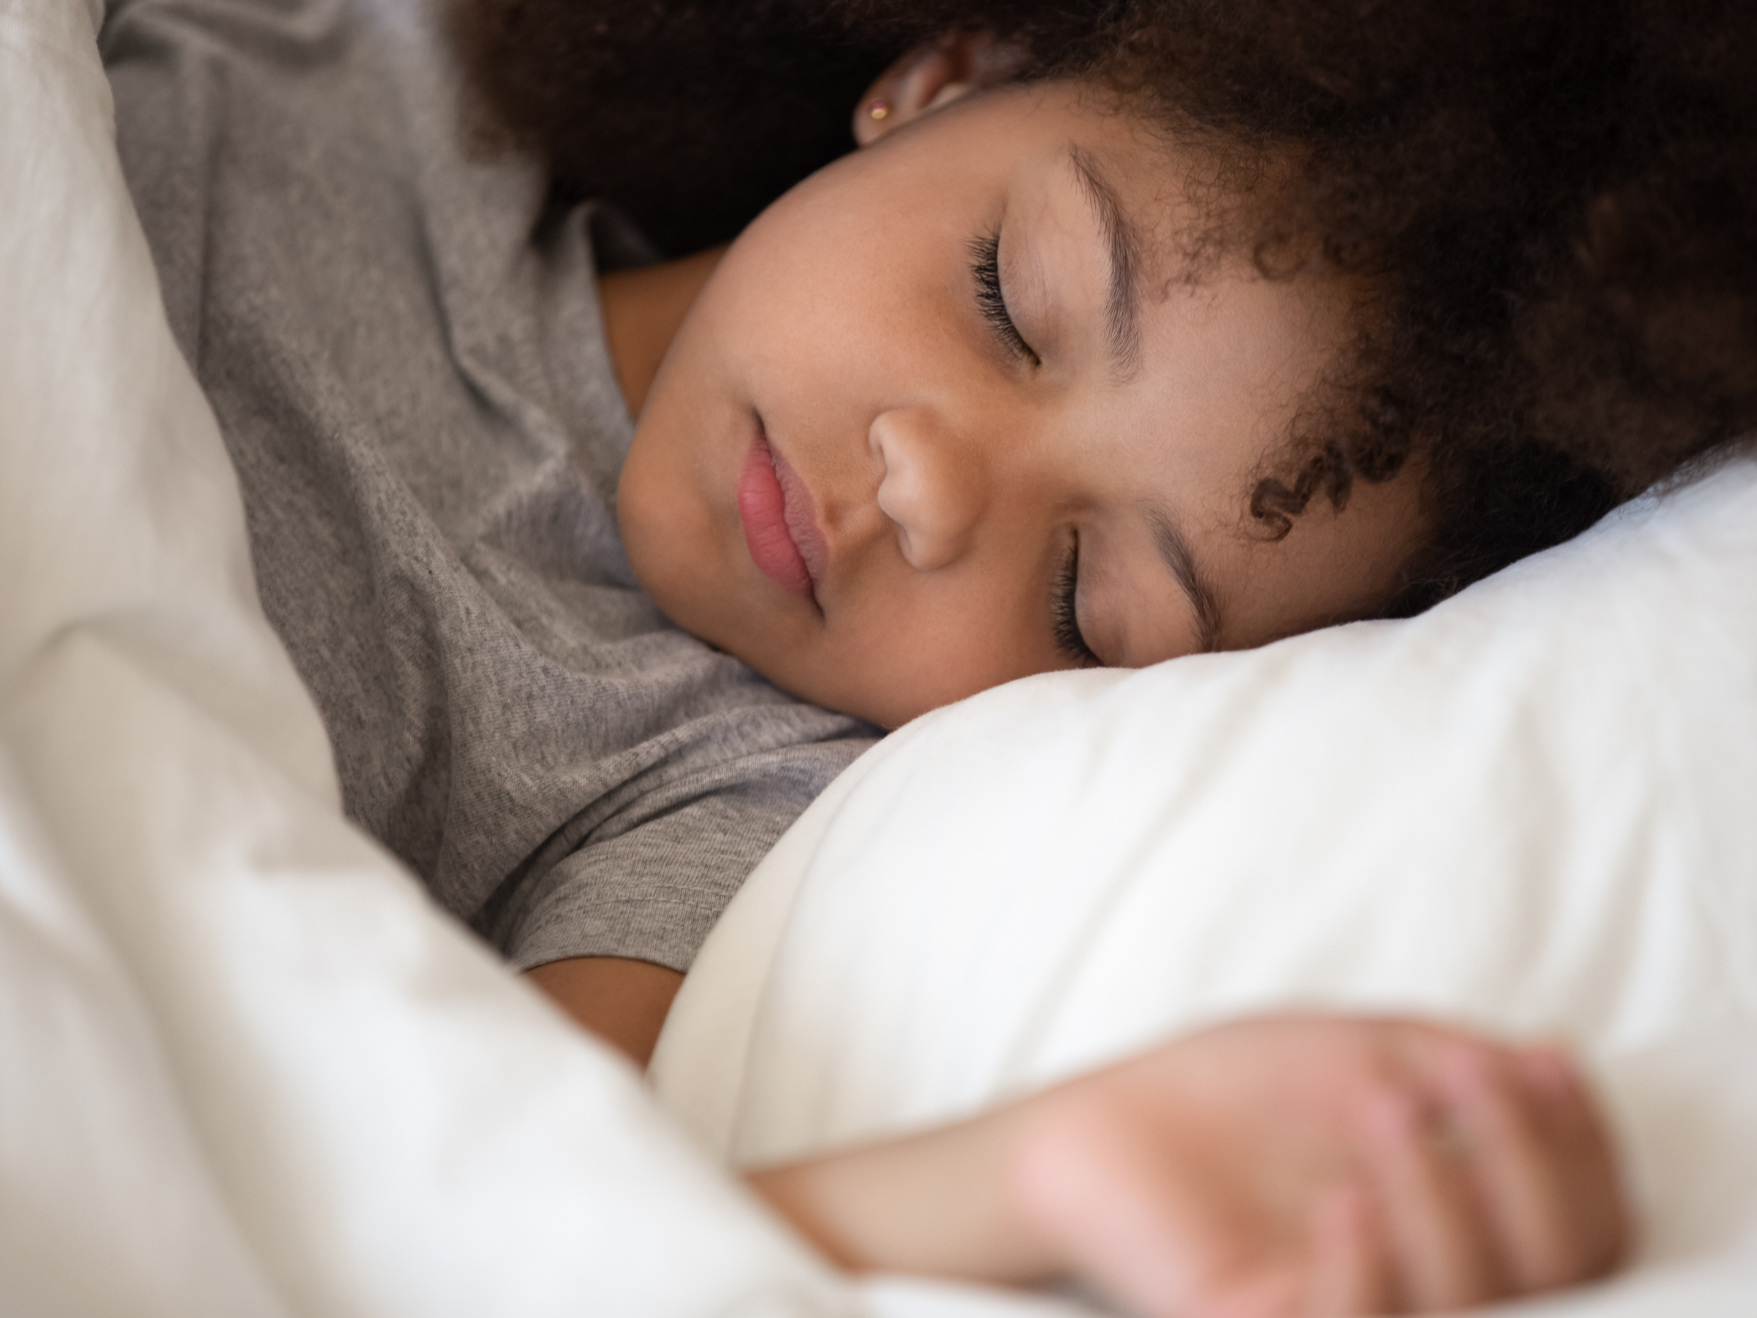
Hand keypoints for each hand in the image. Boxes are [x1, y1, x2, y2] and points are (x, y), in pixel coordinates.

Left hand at [1007, 1015, 1630, 1316]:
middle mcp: (1432, 1289)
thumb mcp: (1366, 1055)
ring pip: (1468, 1308)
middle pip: (1555, 1277)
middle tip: (1464, 1079)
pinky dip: (1365, 1268)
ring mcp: (1358, 1311)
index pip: (1582, 1225)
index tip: (1543, 1057)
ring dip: (1443, 1201)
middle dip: (1529, 1170)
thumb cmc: (1240, 1092)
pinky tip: (1342, 1196)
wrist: (1111, 1123)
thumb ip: (1459, 1066)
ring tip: (1384, 1105)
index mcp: (1466, 1230)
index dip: (1583, 1147)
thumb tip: (1544, 1070)